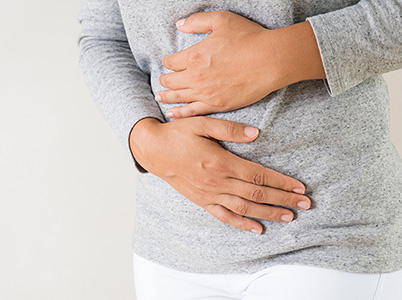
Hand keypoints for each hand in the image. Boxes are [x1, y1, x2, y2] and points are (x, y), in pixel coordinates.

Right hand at [129, 116, 310, 233]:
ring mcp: (209, 195)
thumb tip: (256, 134)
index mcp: (220, 162)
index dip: (281, 182)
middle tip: (305, 204)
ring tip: (290, 217)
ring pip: (245, 208)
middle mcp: (217, 182)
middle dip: (283, 199)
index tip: (299, 187)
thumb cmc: (177, 135)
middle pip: (257, 194)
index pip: (258, 175)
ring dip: (269, 214)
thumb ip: (230, 129)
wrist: (153, 150)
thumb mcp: (201, 123)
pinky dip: (242, 224)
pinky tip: (258, 230)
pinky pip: (224, 216)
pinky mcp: (202, 201)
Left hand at [155, 10, 324, 117]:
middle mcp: (195, 77)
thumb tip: (179, 24)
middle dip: (165, 79)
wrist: (270, 61)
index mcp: (193, 55)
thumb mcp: (221, 20)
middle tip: (162, 81)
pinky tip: (172, 114)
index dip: (168, 62)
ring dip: (166, 96)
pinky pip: (192, 112)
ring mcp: (205, 93)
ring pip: (178, 97)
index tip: (169, 63)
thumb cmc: (248, 38)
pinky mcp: (216, 105)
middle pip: (171, 81)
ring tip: (159, 97)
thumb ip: (197, 21)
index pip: (171, 62)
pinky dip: (179, 113)